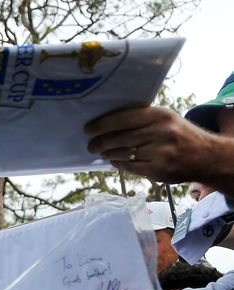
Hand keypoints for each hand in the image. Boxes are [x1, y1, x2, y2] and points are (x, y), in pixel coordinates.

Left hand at [85, 106, 217, 183]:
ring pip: (124, 153)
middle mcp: (161, 132)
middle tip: (91, 145)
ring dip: (109, 153)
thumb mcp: (165, 119)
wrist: (206, 156)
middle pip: (121, 137)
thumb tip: (106, 124)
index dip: (103, 124)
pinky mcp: (158, 169)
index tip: (88, 129)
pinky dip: (119, 164)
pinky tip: (113, 161)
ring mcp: (160, 152)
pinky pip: (130, 167)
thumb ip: (141, 120)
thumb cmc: (178, 135)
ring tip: (102, 153)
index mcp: (160, 115)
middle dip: (102, 142)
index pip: (124, 118)